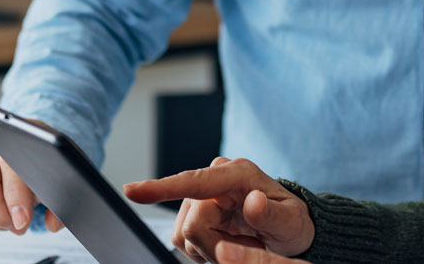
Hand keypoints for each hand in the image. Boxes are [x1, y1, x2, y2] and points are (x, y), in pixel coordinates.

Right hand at [0, 140, 62, 233]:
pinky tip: (2, 218)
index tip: (22, 219)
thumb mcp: (61, 180)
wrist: (36, 160)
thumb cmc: (46, 167)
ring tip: (13, 222)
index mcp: (16, 139)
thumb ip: (60, 204)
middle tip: (19, 225)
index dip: (14, 194)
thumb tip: (52, 223)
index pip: (7, 163)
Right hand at [124, 157, 313, 262]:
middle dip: (214, 246)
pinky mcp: (193, 209)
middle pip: (190, 224)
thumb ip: (273, 215)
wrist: (286, 228)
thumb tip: (253, 201)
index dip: (161, 188)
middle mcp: (214, 179)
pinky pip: (183, 239)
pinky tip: (225, 243)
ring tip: (239, 243)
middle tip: (245, 248)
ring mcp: (202, 194)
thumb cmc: (292, 223)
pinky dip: (202, 249)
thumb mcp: (291, 224)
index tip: (131, 191)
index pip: (193, 182)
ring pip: (183, 234)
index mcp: (236, 174)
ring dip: (208, 249)